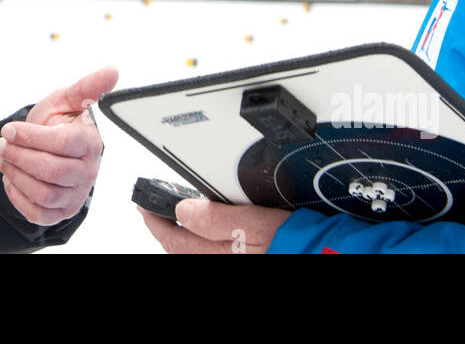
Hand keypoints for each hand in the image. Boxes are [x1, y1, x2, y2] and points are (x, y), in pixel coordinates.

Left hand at [0, 66, 117, 225]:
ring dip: (16, 175)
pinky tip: (11, 178)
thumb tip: (113, 70)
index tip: (9, 129)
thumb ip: (88, 86)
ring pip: (43, 193)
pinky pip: (38, 214)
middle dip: (19, 156)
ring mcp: (75, 194)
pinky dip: (18, 197)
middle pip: (51, 171)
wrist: (50, 148)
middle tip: (1, 144)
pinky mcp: (62, 212)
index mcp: (90, 142)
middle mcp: (87, 171)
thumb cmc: (59, 123)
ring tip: (4, 158)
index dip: (31, 137)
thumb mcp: (67, 100)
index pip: (62, 143)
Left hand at [139, 199, 290, 253]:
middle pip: (178, 248)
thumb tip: (184, 209)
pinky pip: (205, 254)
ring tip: (171, 219)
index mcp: (219, 254)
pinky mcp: (237, 257)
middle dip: (164, 228)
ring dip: (179, 237)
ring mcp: (228, 259)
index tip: (144, 204)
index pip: (173, 238)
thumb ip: (218, 218)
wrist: (319, 254)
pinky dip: (196, 243)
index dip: (154, 218)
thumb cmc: (295, 242)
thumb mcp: (257, 223)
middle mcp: (220, 260)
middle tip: (152, 209)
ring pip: (191, 252)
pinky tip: (199, 232)